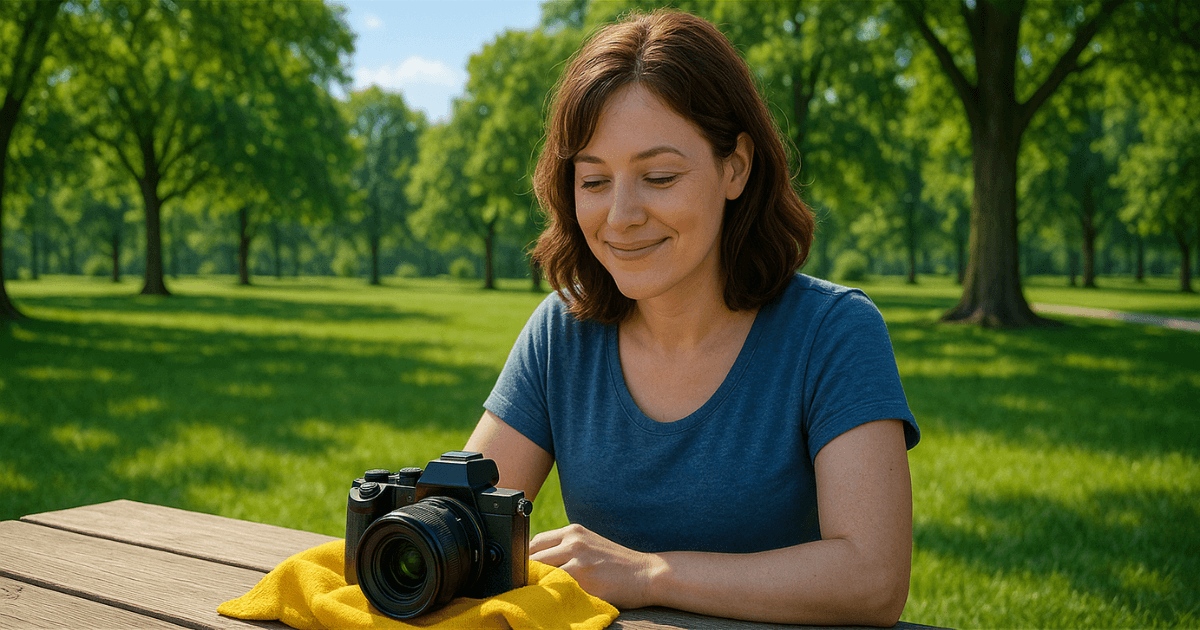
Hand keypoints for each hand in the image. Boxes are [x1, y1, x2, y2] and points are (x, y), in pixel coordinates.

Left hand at [529, 523, 660, 608]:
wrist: (647, 574)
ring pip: (540, 574)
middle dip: (528, 574)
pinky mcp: (583, 579)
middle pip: (532, 557)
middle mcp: (574, 541)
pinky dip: (551, 596)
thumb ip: (565, 548)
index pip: (534, 542)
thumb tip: (534, 563)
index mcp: (573, 531)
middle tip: (528, 588)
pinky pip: (555, 589)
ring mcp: (578, 560)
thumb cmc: (617, 563)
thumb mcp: (589, 546)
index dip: (526, 560)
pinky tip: (555, 601)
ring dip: (536, 586)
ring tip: (539, 596)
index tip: (526, 574)